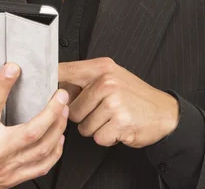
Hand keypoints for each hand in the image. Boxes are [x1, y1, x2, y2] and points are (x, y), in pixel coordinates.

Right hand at [0, 63, 68, 188]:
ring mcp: (6, 167)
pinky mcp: (11, 178)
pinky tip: (59, 138)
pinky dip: (55, 152)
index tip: (13, 68)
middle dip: (50, 110)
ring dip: (57, 127)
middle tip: (59, 93)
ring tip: (64, 109)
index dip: (4, 85)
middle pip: (31, 130)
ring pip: (41, 148)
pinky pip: (41, 167)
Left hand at [58, 57, 178, 148]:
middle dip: (82, 115)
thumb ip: (86, 80)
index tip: (40, 87)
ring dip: (95, 127)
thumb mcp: (111, 77)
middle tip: (101, 110)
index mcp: (101, 67)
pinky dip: (106, 137)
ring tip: (111, 118)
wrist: (164, 112)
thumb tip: (56, 87)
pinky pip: (97, 137)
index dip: (50, 81)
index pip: (65, 71)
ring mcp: (114, 102)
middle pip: (71, 107)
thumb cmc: (133, 95)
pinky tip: (118, 127)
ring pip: (83, 126)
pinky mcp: (120, 122)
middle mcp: (106, 81)